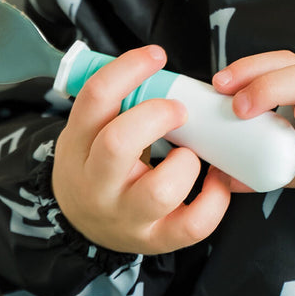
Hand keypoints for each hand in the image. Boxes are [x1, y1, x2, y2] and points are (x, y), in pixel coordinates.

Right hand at [53, 45, 232, 253]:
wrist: (83, 225)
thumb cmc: (101, 164)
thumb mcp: (91, 131)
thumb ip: (118, 102)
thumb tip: (159, 63)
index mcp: (78, 145)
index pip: (95, 97)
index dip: (129, 69)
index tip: (157, 55)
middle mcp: (96, 183)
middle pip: (118, 141)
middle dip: (157, 115)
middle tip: (180, 109)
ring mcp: (125, 216)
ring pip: (159, 190)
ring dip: (186, 162)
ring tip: (190, 153)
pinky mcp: (155, 240)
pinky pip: (192, 225)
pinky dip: (215, 199)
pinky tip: (216, 179)